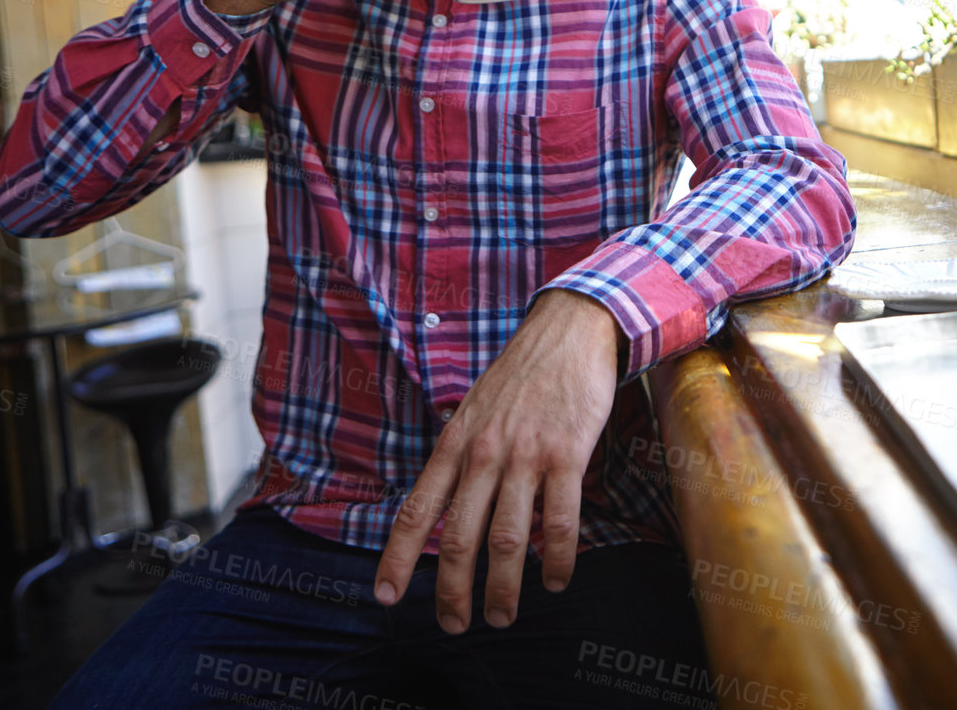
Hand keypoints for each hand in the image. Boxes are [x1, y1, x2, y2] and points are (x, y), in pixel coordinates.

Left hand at [374, 289, 622, 632]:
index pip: (418, 512)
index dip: (399, 559)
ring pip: (508, 538)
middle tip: (456, 625)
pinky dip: (557, 558)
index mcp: (456, 444)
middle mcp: (485, 454)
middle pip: (461, 538)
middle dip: (454, 591)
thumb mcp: (475, 410)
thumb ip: (463, 457)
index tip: (386, 598)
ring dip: (503, 588)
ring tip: (502, 617)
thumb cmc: (522, 373)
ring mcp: (527, 455)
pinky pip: (561, 519)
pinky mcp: (568, 454)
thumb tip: (451, 506)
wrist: (569, 330)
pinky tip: (555, 579)